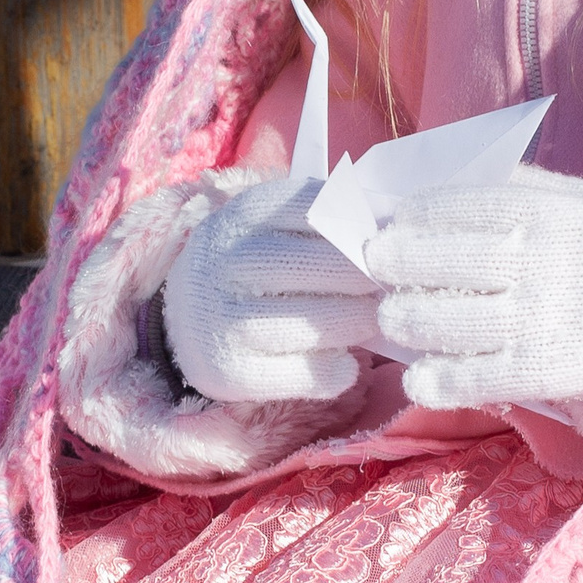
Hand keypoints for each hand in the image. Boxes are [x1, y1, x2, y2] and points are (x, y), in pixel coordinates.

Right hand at [162, 175, 380, 402]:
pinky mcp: (229, 370)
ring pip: (309, 323)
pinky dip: (332, 371)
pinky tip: (347, 363)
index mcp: (245, 213)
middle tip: (394, 285)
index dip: (365, 224)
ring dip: (355, 322)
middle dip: (365, 276)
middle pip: (316, 265)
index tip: (392, 239)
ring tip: (375, 319)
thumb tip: (396, 220)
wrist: (186, 317)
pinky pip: (297, 375)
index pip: (317, 207)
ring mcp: (224, 319)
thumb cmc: (255, 262)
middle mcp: (228, 262)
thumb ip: (330, 216)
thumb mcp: (276, 223)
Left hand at [365, 165, 582, 409]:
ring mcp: (542, 318)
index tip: (389, 219)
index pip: (460, 206)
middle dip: (395, 263)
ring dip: (406, 318)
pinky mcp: (548, 369)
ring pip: (447, 320)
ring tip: (394, 316)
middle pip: (442, 261)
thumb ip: (520, 185)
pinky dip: (438, 379)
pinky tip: (419, 376)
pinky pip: (477, 376)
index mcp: (549, 211)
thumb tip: (445, 174)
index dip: (414, 213)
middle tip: (376, 265)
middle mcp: (540, 262)